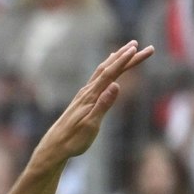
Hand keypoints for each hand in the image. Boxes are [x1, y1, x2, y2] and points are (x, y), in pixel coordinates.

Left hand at [31, 41, 153, 167]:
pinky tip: (106, 69)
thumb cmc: (73, 140)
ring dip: (115, 60)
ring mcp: (83, 96)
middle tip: (140, 45)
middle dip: (124, 57)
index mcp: (90, 97)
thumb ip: (104, 104)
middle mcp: (86, 93)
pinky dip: (105, 69)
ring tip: (126, 49)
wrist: (53, 148)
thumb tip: (116, 85)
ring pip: (101, 72)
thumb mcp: (91, 125)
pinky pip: (96, 79)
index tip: (136, 49)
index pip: (110, 74)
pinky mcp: (81, 101)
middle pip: (107, 69)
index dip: (123, 61)